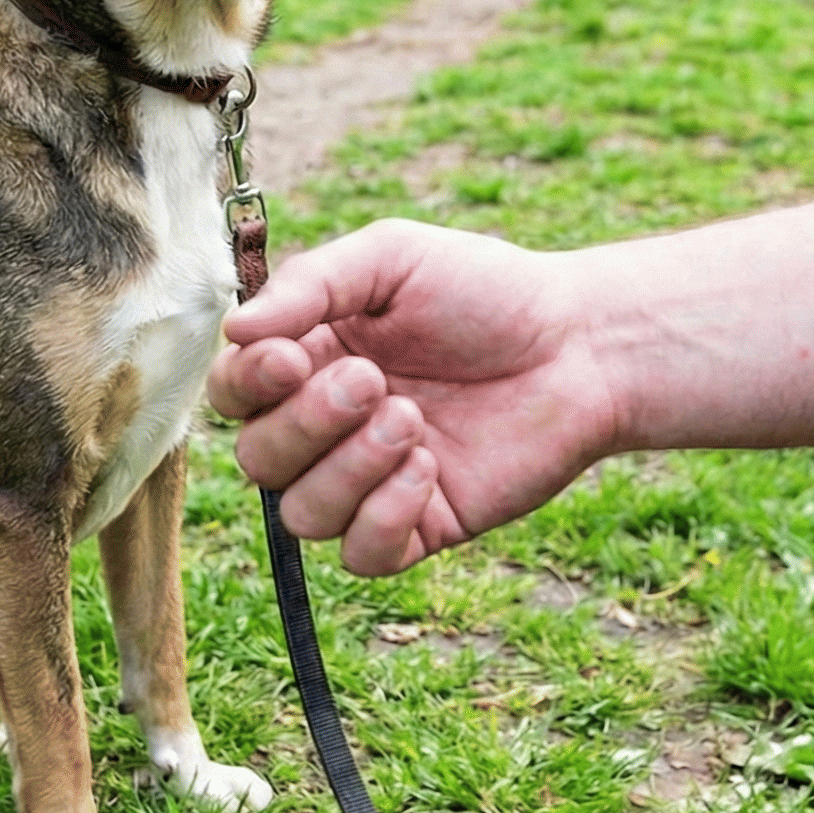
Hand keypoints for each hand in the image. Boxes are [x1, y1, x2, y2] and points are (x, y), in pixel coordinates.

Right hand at [207, 220, 623, 574]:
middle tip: (374, 380)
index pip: (233, 394)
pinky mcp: (418, 527)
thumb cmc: (486, 290)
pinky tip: (430, 468)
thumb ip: (310, 284)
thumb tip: (235, 329)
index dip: (247, 385)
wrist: (580, 344)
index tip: (290, 357)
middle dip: (306, 424)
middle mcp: (327, 428)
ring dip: (350, 468)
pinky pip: (361, 555)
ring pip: (302, 514)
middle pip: (258, 460)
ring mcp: (370, 483)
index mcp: (308, 361)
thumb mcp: (392, 257)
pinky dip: (384, 515)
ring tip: (414, 420)